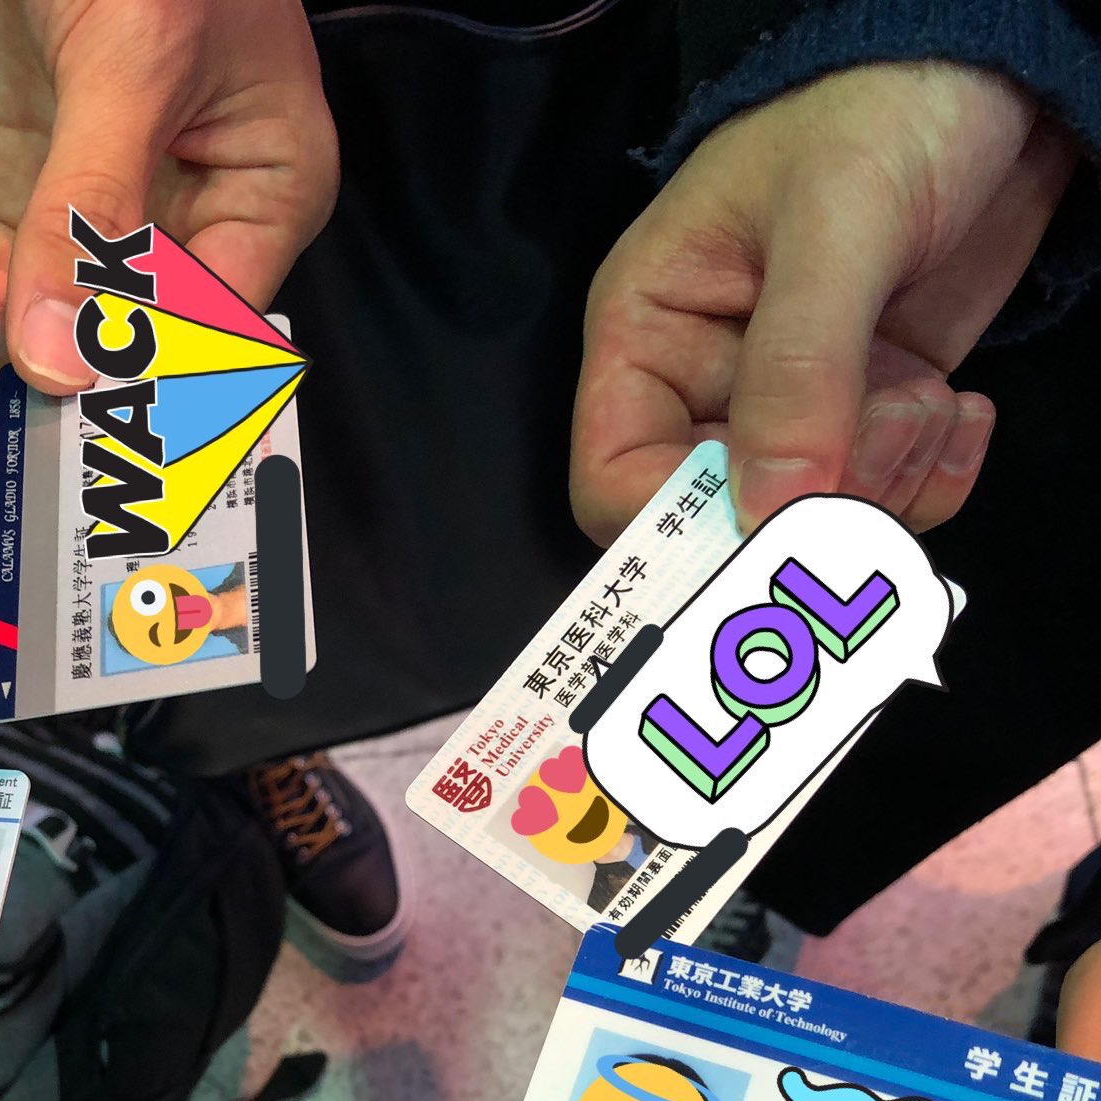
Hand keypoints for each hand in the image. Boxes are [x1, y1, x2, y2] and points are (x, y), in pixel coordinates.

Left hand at [0, 0, 338, 498]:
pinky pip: (8, 269)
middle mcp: (198, 217)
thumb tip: (58, 359)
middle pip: (135, 351)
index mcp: (263, 196)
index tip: (88, 469)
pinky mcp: (42, 177)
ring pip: (59, 322)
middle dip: (60, 406)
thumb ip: (92, 210)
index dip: (151, 408)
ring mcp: (114, 203)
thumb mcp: (128, 60)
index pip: (215, 339)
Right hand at [574, 61, 1077, 543]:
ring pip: (815, 518)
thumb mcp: (833, 223)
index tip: (773, 518)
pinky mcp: (868, 415)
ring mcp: (793, 409)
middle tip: (891, 432)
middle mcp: (708, 388)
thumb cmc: (878, 105)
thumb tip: (774, 504)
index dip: (683, 526)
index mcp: (650, 336)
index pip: (617, 481)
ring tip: (931, 399)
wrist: (989, 67)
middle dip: (816, 501)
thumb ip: (798, 368)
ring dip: (889, 482)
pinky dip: (935, 476)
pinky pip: (887, 495)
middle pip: (725, 519)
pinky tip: (961, 408)